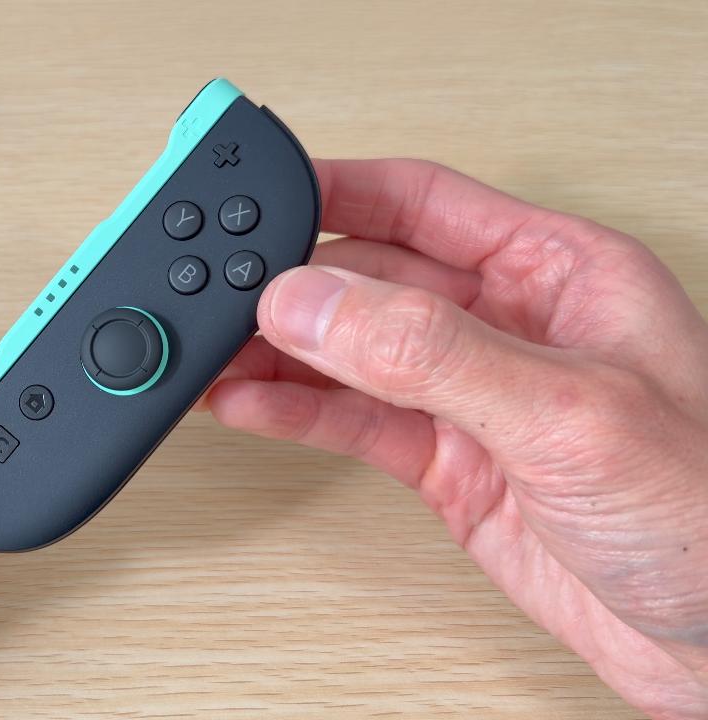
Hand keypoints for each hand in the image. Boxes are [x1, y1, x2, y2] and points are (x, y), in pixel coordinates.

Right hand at [206, 159, 707, 717]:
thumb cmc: (707, 512)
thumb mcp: (565, 411)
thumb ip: (430, 353)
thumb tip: (314, 302)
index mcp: (558, 271)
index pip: (422, 202)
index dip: (337, 192)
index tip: (260, 200)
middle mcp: (507, 325)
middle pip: (370, 278)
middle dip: (291, 284)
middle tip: (221, 296)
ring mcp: (471, 397)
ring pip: (350, 353)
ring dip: (277, 351)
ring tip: (209, 350)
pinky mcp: (447, 463)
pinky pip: (352, 421)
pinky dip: (294, 411)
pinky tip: (247, 401)